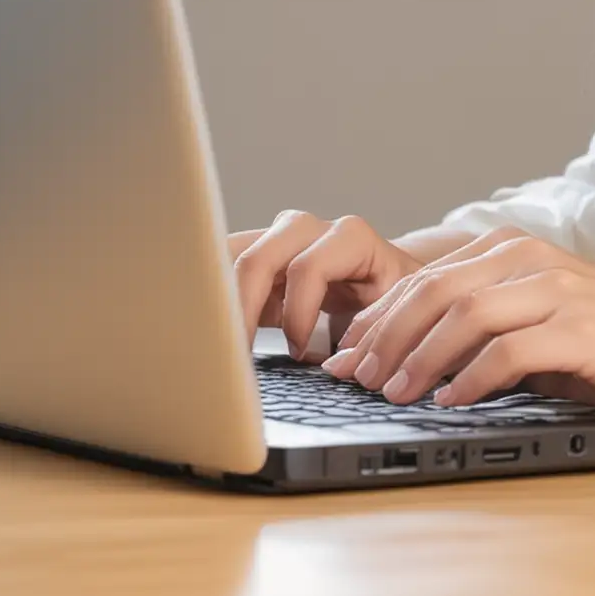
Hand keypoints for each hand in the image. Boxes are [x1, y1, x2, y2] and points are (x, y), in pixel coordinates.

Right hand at [227, 210, 423, 359]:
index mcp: (350, 238)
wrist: (382, 277)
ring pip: (227, 257)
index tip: (298, 351)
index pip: (308, 268)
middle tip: (236, 356)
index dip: (298, 313)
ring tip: (211, 345)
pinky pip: (218, 267)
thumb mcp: (390, 311)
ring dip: (215, 302)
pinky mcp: (253, 255)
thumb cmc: (389, 297)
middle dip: (241, 309)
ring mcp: (275, 237)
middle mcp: (308, 229)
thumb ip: (366, 333)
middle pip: (257, 258)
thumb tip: (335, 366)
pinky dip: (208, 297)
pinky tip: (204, 331)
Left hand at [320, 227, 594, 414]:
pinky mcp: (585, 330)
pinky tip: (453, 401)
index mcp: (516, 250)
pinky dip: (473, 378)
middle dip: (385, 338)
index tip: (345, 357)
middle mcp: (533, 260)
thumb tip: (410, 358)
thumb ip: (487, 326)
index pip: (426, 276)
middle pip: (434, 290)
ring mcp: (560, 291)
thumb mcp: (543, 320)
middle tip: (356, 380)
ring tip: (395, 393)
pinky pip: (512, 350)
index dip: (376, 318)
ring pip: (465, 314)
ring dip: (420, 358)